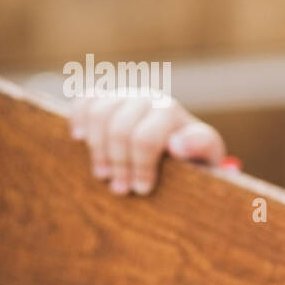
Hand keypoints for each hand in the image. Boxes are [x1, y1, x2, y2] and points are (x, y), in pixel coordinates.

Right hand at [70, 90, 225, 194]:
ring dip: (97, 150)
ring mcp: (124, 95)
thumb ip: (201, 147)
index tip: (142, 189)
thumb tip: (176, 144)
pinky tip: (80, 141)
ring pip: (98, 115)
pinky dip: (78, 119)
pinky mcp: (105, 97)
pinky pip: (83, 101)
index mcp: (170, 111)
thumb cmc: (193, 156)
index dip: (140, 167)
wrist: (180, 144)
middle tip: (120, 190)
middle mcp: (147, 97)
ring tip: (103, 175)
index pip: (146, 138)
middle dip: (118, 164)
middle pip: (119, 130)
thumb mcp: (207, 155)